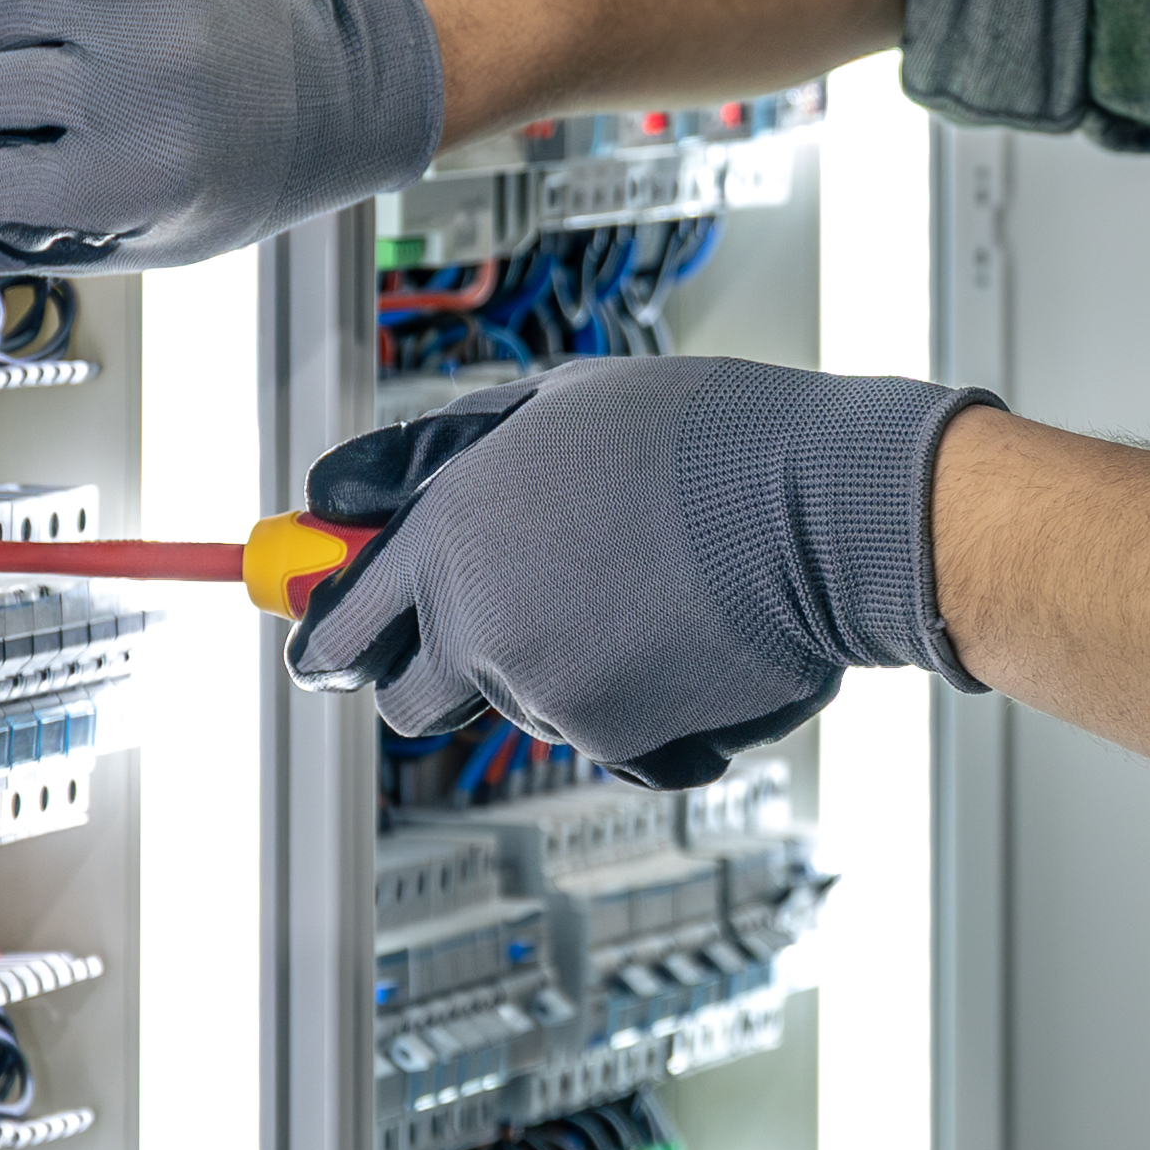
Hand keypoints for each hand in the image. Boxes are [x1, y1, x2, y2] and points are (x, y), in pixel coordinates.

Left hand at [288, 357, 993, 786]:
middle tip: (499, 627)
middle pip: (410, 702)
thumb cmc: (699, 438)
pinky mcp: (620, 743)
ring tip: (646, 591)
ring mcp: (548, 695)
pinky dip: (641, 705)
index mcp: (447, 538)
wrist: (821, 509)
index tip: (327, 651)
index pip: (341, 628)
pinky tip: (690, 636)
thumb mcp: (549, 407)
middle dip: (437, 676)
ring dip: (565, 667)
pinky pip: (610, 738)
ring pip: (527, 707)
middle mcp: (480, 627)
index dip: (328, 644)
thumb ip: (432, 457)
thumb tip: (342, 494)